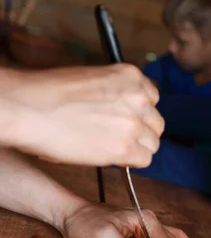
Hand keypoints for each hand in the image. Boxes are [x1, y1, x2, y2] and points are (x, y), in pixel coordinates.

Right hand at [1, 64, 163, 166]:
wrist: (27, 108)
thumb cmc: (47, 94)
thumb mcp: (91, 79)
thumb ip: (115, 93)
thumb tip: (121, 112)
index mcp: (131, 75)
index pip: (152, 99)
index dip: (138, 113)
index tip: (125, 120)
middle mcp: (139, 97)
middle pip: (156, 123)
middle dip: (140, 132)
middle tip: (118, 137)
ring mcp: (135, 122)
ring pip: (152, 144)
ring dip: (136, 148)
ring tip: (110, 147)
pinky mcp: (126, 147)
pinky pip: (144, 160)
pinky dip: (130, 162)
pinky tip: (110, 157)